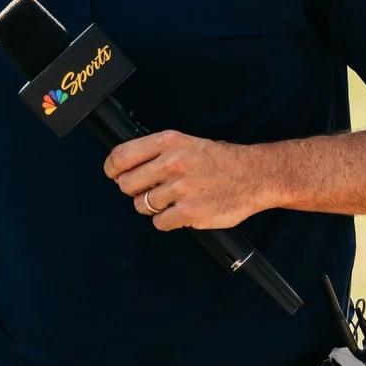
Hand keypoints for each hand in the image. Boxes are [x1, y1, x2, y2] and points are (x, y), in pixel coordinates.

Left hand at [104, 128, 271, 228]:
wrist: (254, 176)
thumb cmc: (218, 160)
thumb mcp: (185, 142)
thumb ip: (156, 152)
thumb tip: (125, 165)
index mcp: (168, 142)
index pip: (121, 156)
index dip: (112, 168)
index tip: (113, 174)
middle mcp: (172, 163)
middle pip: (127, 184)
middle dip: (134, 190)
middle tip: (150, 190)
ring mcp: (181, 189)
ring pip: (142, 205)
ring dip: (152, 207)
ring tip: (172, 200)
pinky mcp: (190, 213)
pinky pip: (160, 223)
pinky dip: (166, 221)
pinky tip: (180, 212)